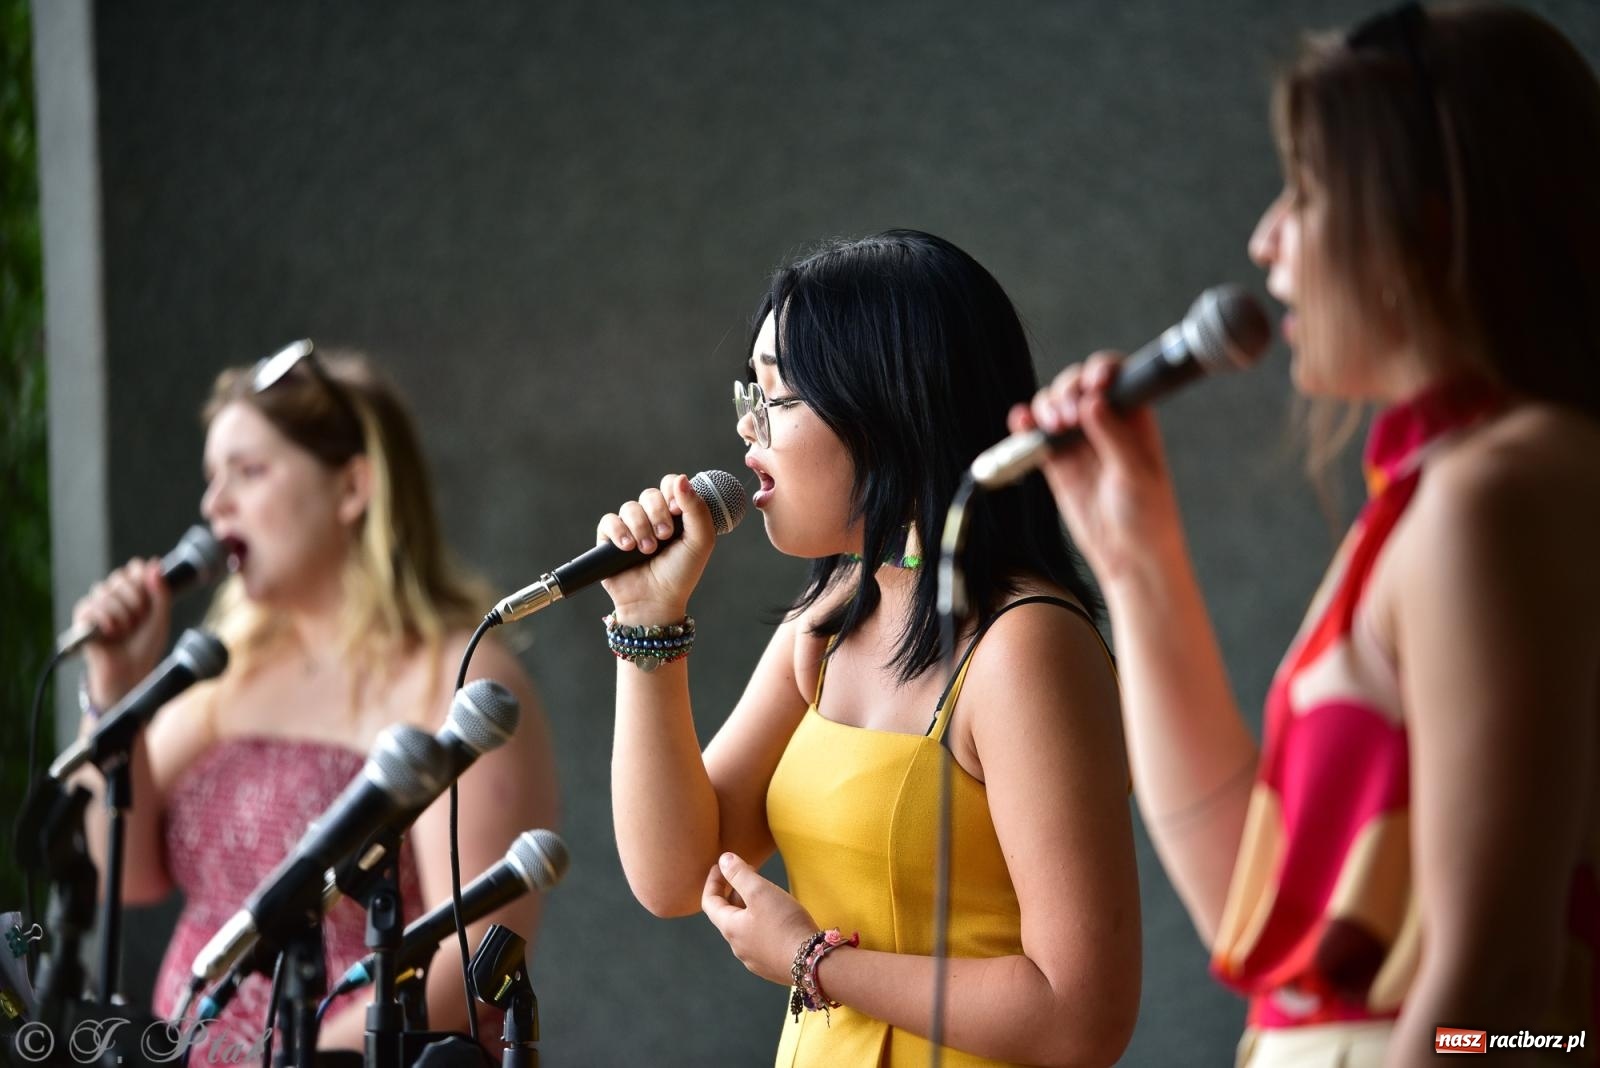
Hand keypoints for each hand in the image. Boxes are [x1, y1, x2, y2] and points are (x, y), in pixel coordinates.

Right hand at [72, 557, 172, 708]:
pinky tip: (111, 632)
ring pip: (105, 591)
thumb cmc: (145, 647)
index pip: (134, 568)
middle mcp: (114, 596)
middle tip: (139, 619)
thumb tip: (154, 564)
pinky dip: (105, 620)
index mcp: (134, 593)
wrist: (130, 672)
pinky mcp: (82, 619)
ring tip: (125, 630)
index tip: (149, 594)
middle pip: (120, 577)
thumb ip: (160, 592)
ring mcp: (97, 606)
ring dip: (122, 613)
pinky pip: (91, 607)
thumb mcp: (160, 619)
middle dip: (135, 599)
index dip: (142, 577)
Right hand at [597, 473, 716, 621]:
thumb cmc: (681, 573)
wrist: (656, 601)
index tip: (677, 510)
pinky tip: (627, 548)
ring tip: (647, 550)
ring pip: (630, 507)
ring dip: (640, 527)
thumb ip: (696, 508)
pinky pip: (609, 521)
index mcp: (675, 514)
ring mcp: (630, 527)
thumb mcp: (700, 541)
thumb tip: (682, 478)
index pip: (671, 484)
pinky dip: (618, 532)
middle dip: (658, 514)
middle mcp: (652, 517)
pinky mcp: (610, 540)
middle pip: (650, 494)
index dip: (672, 491)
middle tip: (664, 536)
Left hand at [701, 852, 817, 985]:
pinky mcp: (771, 967)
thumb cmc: (784, 924)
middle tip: (749, 873)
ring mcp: (754, 960)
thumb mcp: (760, 891)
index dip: (713, 881)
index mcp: (730, 928)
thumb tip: (723, 860)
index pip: (710, 902)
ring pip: (745, 929)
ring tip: (766, 894)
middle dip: (734, 892)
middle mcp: (738, 947)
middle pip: (728, 916)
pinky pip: (760, 941)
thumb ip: (739, 874)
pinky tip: (778, 919)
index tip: (720, 866)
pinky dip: (762, 924)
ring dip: (749, 908)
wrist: (812, 963)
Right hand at [1011, 352, 1185, 584]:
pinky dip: (1024, 425)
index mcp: (1134, 417)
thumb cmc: (1148, 515)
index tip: (1093, 385)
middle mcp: (1105, 422)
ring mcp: (1079, 440)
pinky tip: (1021, 421)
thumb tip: (1093, 401)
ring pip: (1054, 406)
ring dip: (1046, 406)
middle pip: (1077, 385)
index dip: (1100, 371)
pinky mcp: (1057, 461)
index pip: (1116, 376)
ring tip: (1052, 426)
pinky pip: (1035, 435)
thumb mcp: (1136, 473)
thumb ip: (1114, 436)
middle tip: (1069, 415)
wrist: (1129, 556)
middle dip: (1067, 390)